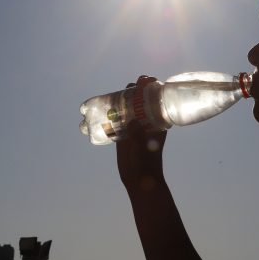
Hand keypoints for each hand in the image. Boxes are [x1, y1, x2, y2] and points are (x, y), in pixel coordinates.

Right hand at [117, 76, 167, 190]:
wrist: (139, 179)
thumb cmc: (146, 163)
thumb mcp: (144, 148)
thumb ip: (139, 136)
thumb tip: (132, 122)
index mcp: (157, 121)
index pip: (156, 99)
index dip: (153, 87)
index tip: (147, 80)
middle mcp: (146, 121)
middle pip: (141, 99)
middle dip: (136, 90)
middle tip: (130, 87)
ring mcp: (133, 126)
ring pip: (127, 107)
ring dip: (121, 99)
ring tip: (114, 95)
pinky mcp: (122, 133)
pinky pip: (116, 118)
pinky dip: (110, 112)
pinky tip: (101, 107)